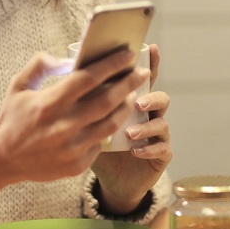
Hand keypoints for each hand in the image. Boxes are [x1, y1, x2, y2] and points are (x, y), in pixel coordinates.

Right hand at [0, 48, 141, 228]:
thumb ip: (40, 65)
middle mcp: (63, 126)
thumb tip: (69, 59)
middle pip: (107, 100)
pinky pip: (101, 143)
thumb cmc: (12, 118)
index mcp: (50, 104)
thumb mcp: (19, 86)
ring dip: (125, 106)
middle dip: (128, 83)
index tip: (127, 54)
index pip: (89, 78)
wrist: (1, 160)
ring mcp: (72, 148)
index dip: (111, 64)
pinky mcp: (76, 165)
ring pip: (110, 123)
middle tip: (141, 73)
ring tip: (132, 94)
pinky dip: (109, 129)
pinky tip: (114, 118)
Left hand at [92, 43, 171, 214]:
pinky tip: (135, 150)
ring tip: (130, 132)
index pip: (143, 79)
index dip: (150, 63)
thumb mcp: (84, 119)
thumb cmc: (92, 143)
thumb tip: (66, 69)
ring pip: (163, 124)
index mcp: (132, 102)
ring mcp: (156, 135)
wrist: (108, 179)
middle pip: (159, 98)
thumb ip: (81, 97)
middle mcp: (148, 115)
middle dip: (150, 96)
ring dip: (147, 126)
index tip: (151, 49)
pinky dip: (150, 148)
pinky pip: (163, 149)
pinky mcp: (160, 156)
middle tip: (137, 101)